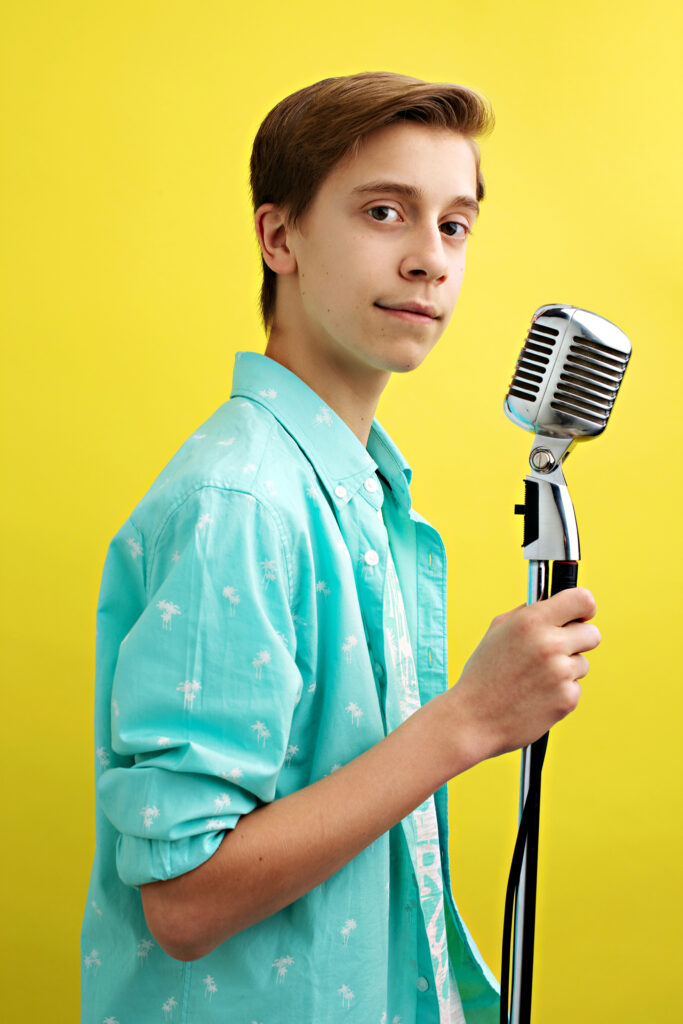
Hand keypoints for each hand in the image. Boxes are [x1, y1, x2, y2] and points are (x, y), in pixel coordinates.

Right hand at [449, 587, 599, 765]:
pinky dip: (560, 692)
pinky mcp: (567, 699)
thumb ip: (528, 612)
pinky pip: (575, 688)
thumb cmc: (484, 673)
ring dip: (567, 669)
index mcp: (531, 621)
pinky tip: (536, 695)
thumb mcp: (497, 630)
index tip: (582, 615)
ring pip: (583, 663)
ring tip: (536, 678)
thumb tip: (553, 603)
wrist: (473, 718)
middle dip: (579, 640)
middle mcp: (549, 644)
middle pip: (592, 634)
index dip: (585, 607)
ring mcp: (560, 673)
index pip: (582, 600)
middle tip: (559, 649)